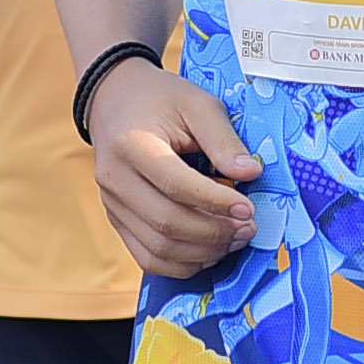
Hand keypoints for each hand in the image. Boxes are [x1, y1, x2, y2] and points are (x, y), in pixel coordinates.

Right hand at [88, 60, 259, 277]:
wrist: (115, 101)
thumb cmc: (160, 100)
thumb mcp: (198, 103)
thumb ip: (224, 139)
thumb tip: (251, 173)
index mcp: (132, 144)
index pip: (176, 185)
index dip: (215, 202)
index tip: (248, 208)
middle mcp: (115, 179)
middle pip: (167, 223)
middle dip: (214, 233)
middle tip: (248, 227)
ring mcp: (112, 204)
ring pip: (158, 249)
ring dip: (203, 252)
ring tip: (235, 238)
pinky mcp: (117, 220)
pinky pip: (148, 258)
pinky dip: (183, 264)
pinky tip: (210, 250)